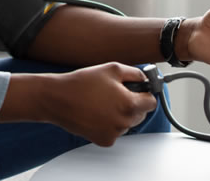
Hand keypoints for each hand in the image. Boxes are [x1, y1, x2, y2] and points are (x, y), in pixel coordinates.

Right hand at [42, 62, 157, 146]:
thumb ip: (135, 73)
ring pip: (127, 123)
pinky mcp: (104, 140)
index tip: (138, 90)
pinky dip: (109, 124)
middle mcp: (124, 122)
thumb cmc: (82, 83)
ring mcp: (114, 133)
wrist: (57, 98)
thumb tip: (146, 79)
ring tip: (101, 102)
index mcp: (129, 104)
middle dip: (132, 103)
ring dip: (120, 114)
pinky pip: (114, 131)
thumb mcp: (112, 69)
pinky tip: (96, 113)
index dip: (145, 93)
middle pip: (140, 114)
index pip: (152, 102)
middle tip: (114, 93)